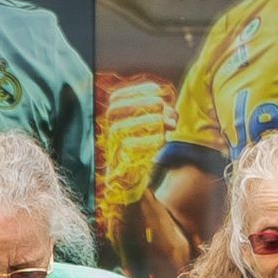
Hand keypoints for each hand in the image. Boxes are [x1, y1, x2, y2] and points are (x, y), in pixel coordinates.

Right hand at [99, 80, 176, 209]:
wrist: (134, 187)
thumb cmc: (144, 154)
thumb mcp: (154, 130)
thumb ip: (160, 116)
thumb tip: (169, 109)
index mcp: (114, 122)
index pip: (116, 98)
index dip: (137, 90)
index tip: (159, 90)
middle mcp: (108, 133)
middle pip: (114, 109)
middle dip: (141, 103)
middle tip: (164, 108)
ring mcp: (111, 149)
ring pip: (119, 128)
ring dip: (146, 122)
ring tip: (167, 124)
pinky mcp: (118, 165)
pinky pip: (128, 148)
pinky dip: (147, 141)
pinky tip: (162, 140)